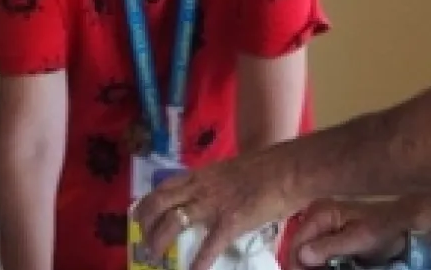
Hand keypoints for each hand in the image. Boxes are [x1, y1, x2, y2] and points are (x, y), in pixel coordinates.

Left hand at [131, 151, 306, 269]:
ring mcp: (214, 204)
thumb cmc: (268, 169)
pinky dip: (199, 262)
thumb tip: (216, 204)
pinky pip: (209, 245)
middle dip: (145, 225)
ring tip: (157, 258)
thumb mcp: (232, 173)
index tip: (138, 217)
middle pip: (159, 204)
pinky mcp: (232, 221)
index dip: (146, 204)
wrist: (291, 169)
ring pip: (173, 222)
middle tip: (144, 243)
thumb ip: (218, 187)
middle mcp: (201, 188)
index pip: (163, 188)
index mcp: (201, 176)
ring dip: (160, 242)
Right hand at [291, 199, 418, 267]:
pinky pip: (313, 247)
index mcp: (320, 213)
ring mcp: (320, 221)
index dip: (295, 262)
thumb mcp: (358, 239)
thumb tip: (302, 255)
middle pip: (298, 244)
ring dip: (307, 263)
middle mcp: (315, 214)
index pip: (297, 241)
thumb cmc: (381, 229)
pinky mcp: (326, 230)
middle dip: (300, 263)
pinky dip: (315, 260)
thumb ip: (329, 246)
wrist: (400, 223)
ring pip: (304, 247)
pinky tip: (320, 268)